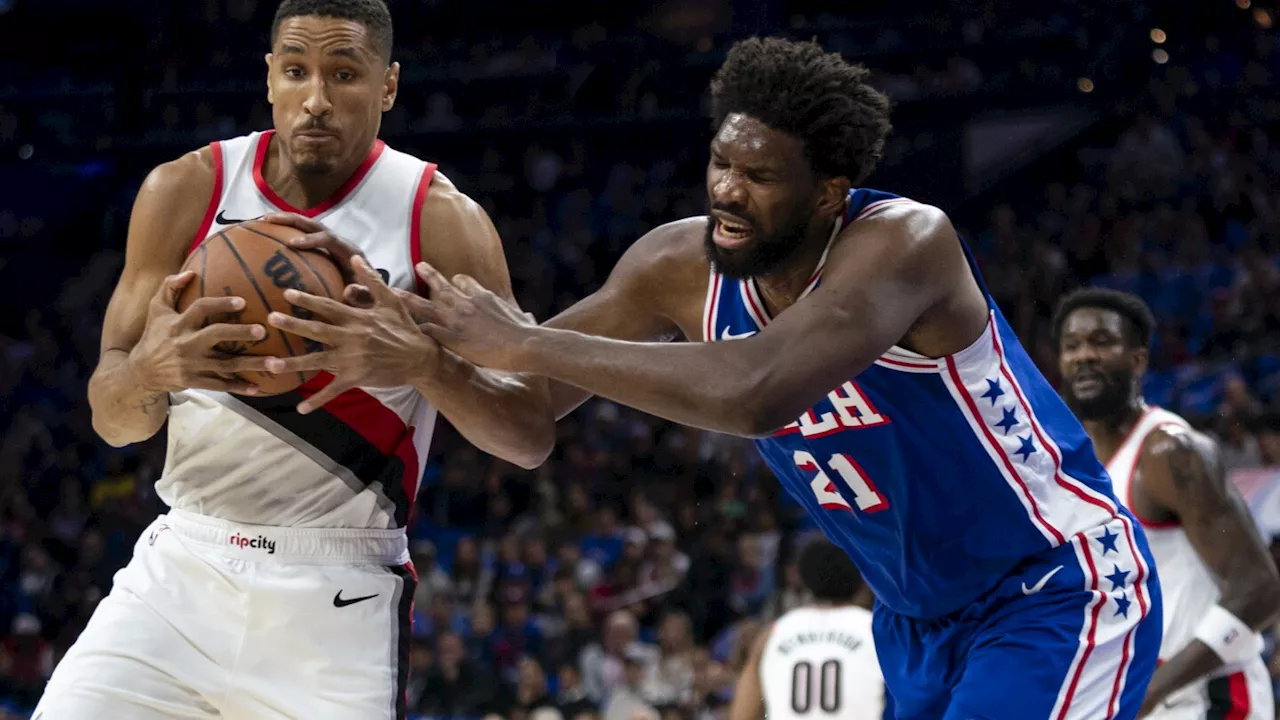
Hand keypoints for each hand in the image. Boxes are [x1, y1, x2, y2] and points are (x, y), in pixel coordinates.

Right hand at [130, 272, 272, 394]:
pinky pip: (220, 385)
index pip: (200, 309)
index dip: (221, 304)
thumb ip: (170, 288)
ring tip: (275, 363)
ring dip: (251, 364)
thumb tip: (191, 272)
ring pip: (225, 364)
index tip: (243, 302)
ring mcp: (191, 364)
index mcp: (178, 324)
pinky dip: (238, 387)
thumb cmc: (155, 336)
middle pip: (215, 335)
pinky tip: (257, 387)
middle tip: (262, 331)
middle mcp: (186, 343)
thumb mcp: (156, 310)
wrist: (141, 371)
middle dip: (240, 332)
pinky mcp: (194, 381)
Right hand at [262, 212, 375, 306]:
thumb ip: (361, 296)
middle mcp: (339, 243)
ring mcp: (329, 244)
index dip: (311, 239)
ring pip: (306, 227)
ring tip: (261, 221)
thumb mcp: (367, 299)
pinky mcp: (321, 250)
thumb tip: (349, 291)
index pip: (330, 239)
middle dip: (291, 220)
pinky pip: (301, 237)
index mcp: (350, 251)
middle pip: (314, 224)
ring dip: (285, 222)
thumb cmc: (368, 297)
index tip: (292, 244)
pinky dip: (284, 235)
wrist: (373, 294)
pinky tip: (264, 238)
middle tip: (268, 219)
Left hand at [263, 256, 439, 413]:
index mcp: (357, 318)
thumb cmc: (405, 328)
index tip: (286, 293)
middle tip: (270, 318)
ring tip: (271, 364)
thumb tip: (354, 256)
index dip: (307, 299)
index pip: (328, 306)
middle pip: (317, 330)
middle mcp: (352, 338)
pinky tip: (301, 409)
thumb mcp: (391, 300)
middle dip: (293, 324)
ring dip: (294, 363)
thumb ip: (371, 279)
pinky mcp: (356, 377)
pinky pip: (333, 390)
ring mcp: (352, 360)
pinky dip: (317, 400)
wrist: (420, 358)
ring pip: (318, 361)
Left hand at [406, 261, 538, 371]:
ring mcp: (457, 320)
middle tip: (419, 265)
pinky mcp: (452, 337)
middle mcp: (466, 303)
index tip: (454, 280)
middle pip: (442, 286)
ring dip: (409, 299)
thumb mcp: (523, 319)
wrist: (523, 343)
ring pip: (426, 305)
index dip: (458, 281)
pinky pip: (428, 331)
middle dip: (429, 275)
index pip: (465, 282)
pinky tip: (405, 332)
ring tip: (394, 292)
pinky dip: (416, 330)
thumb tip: (530, 318)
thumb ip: (522, 317)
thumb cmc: (526, 333)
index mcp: (483, 297)